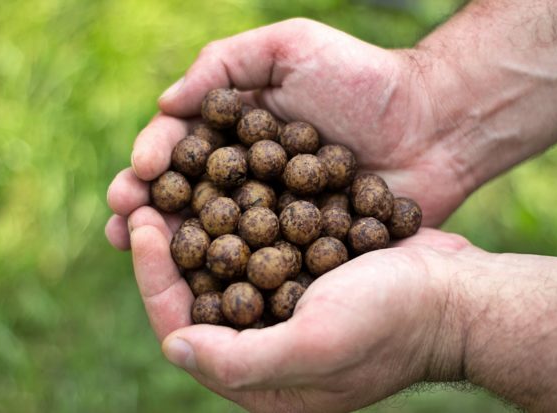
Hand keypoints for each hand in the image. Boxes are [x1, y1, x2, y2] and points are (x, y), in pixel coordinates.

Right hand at [105, 18, 479, 249]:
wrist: (434, 123)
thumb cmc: (363, 78)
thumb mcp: (291, 46)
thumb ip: (225, 65)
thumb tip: (165, 103)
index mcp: (237, 129)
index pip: (182, 145)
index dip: (154, 158)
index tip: (136, 175)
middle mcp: (248, 174)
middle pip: (189, 192)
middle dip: (152, 205)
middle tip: (122, 222)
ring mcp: (273, 213)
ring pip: (215, 231)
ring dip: (178, 244)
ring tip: (144, 254)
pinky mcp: (301, 245)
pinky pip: (259, 260)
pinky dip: (231, 274)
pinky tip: (202, 287)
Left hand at [127, 204, 472, 412]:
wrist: (455, 291)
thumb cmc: (392, 321)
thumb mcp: (317, 347)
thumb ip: (241, 361)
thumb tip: (173, 349)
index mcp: (260, 374)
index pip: (183, 327)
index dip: (154, 277)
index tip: (140, 223)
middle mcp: (265, 340)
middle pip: (197, 291)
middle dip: (166, 244)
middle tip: (141, 193)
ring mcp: (284, 302)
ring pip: (222, 259)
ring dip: (194, 220)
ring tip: (171, 178)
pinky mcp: (302, 269)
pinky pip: (254, 238)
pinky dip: (235, 209)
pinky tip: (221, 175)